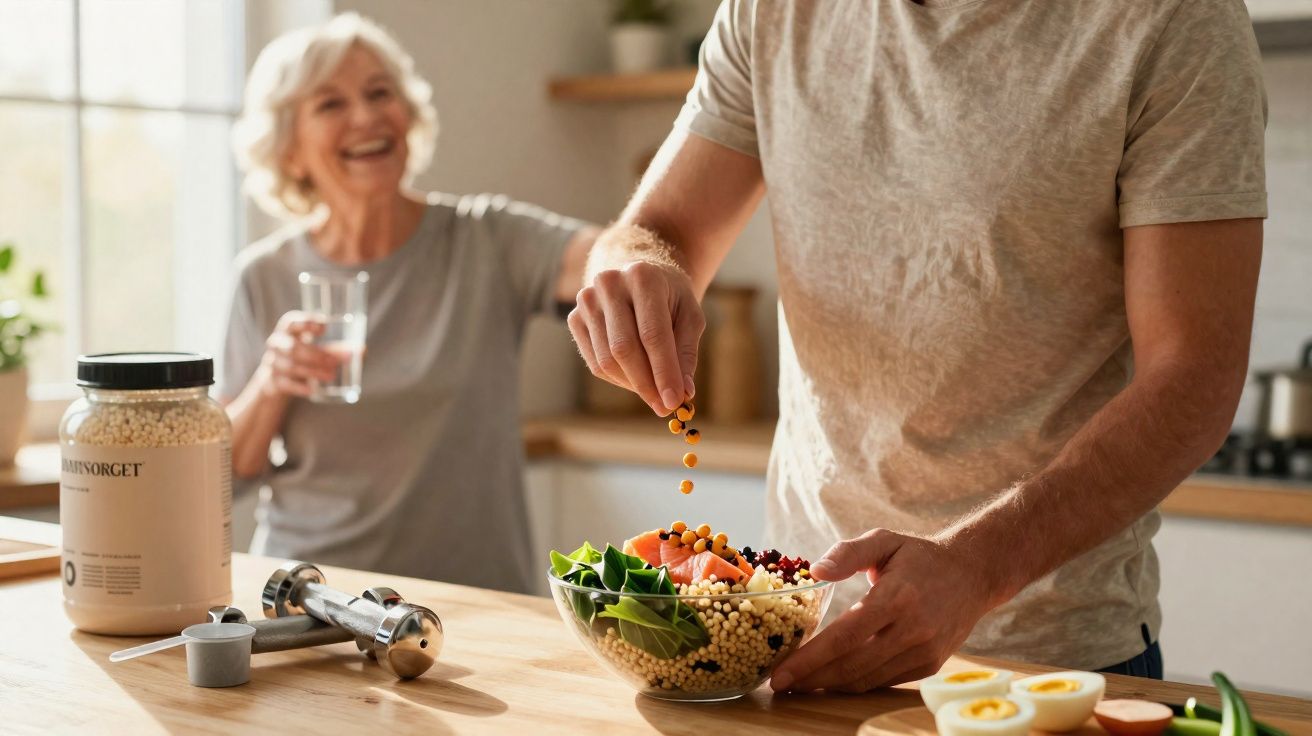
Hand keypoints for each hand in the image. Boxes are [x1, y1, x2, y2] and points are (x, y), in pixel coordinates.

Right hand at [256, 311, 340, 398]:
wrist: (280, 379)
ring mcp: (272, 363)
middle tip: (336, 362)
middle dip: (317, 355)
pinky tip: (312, 390)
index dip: (306, 323)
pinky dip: (300, 387)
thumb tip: (361, 350)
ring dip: (313, 371)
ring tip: (331, 375)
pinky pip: (285, 384)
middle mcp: (277, 344)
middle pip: (293, 347)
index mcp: (288, 330)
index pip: (291, 321)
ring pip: (291, 366)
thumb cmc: (304, 356)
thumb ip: (337, 348)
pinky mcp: (272, 380)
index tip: (324, 328)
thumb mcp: (318, 349)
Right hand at [567, 261, 704, 414]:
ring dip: (632, 384)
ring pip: (606, 360)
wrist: (637, 274)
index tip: (675, 401)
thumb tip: (683, 393)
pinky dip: (617, 379)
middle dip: (646, 384)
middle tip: (664, 407)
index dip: (663, 371)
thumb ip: (686, 352)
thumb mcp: (690, 316)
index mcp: (643, 277)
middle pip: (624, 348)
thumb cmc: (669, 298)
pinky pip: (595, 363)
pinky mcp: (574, 318)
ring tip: (654, 390)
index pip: (652, 334)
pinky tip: (635, 377)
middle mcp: (609, 284)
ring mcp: (586, 300)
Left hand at [770, 529, 997, 693]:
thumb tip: (816, 571)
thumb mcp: (884, 540)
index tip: (780, 674)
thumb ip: (847, 553)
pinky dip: (855, 683)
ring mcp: (925, 651)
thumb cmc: (920, 555)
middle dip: (812, 679)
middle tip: (780, 684)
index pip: (844, 637)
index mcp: (897, 597)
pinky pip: (884, 680)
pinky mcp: (930, 664)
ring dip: (830, 686)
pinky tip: (832, 679)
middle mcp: (913, 629)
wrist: (974, 573)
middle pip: (852, 665)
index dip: (810, 660)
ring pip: (867, 679)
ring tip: (800, 685)